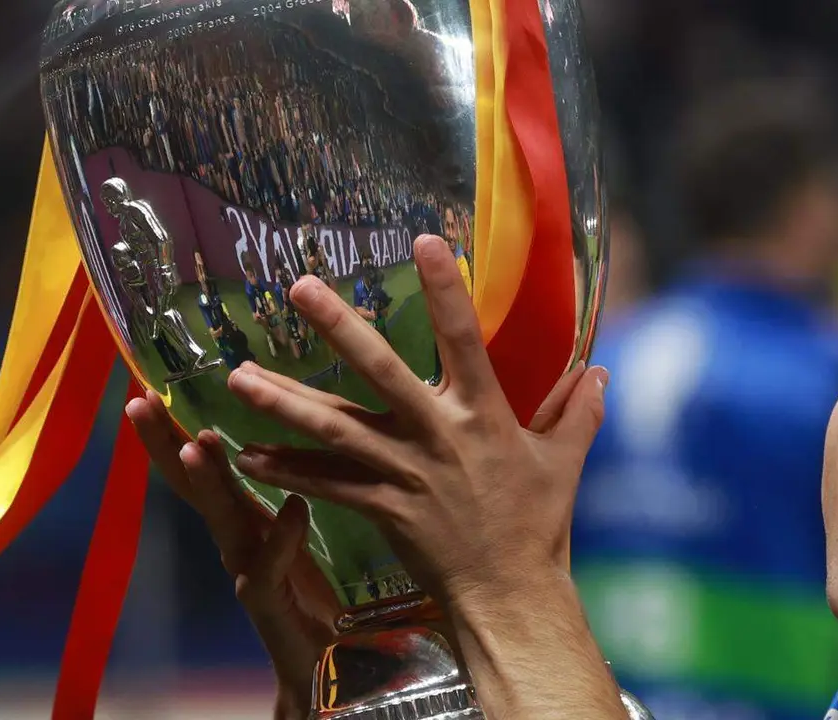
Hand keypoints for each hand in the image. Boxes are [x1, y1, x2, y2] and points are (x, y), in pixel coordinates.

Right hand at [125, 392, 338, 719]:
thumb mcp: (288, 533)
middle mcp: (235, 542)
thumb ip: (270, 494)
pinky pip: (271, 568)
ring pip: (221, 523)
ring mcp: (247, 571)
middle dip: (165, 445)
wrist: (321, 660)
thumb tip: (241, 443)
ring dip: (207, 486)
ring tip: (192, 449)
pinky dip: (282, 538)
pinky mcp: (271, 603)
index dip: (173, 433)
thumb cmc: (307, 592)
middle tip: (138, 404)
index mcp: (241, 521)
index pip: (200, 470)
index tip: (148, 392)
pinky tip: (294, 508)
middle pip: (194, 487)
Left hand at [226, 234, 607, 610]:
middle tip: (299, 288)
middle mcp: (438, 435)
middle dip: (339, 327)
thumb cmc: (538, 526)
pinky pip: (326, 487)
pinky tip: (246, 455)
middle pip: (381, 372)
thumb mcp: (564, 462)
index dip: (444, 289)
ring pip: (337, 429)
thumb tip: (600, 372)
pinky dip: (287, 471)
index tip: (423, 240)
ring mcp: (404, 472)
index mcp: (484, 415)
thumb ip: (578, 413)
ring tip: (238, 377)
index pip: (465, 338)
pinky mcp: (383, 509)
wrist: (509, 595)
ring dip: (285, 402)